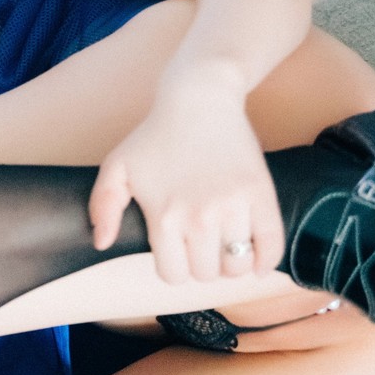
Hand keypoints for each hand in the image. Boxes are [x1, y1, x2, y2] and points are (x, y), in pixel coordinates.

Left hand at [88, 83, 283, 282]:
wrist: (199, 99)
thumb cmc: (155, 135)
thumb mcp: (117, 167)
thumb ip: (103, 207)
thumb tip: (102, 243)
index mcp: (164, 217)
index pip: (173, 274)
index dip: (174, 267)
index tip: (177, 252)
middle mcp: (199, 218)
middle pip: (206, 273)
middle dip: (202, 265)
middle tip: (201, 246)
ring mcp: (233, 207)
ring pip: (238, 266)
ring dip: (232, 264)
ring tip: (225, 247)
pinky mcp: (261, 195)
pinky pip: (272, 246)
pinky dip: (266, 261)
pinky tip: (256, 258)